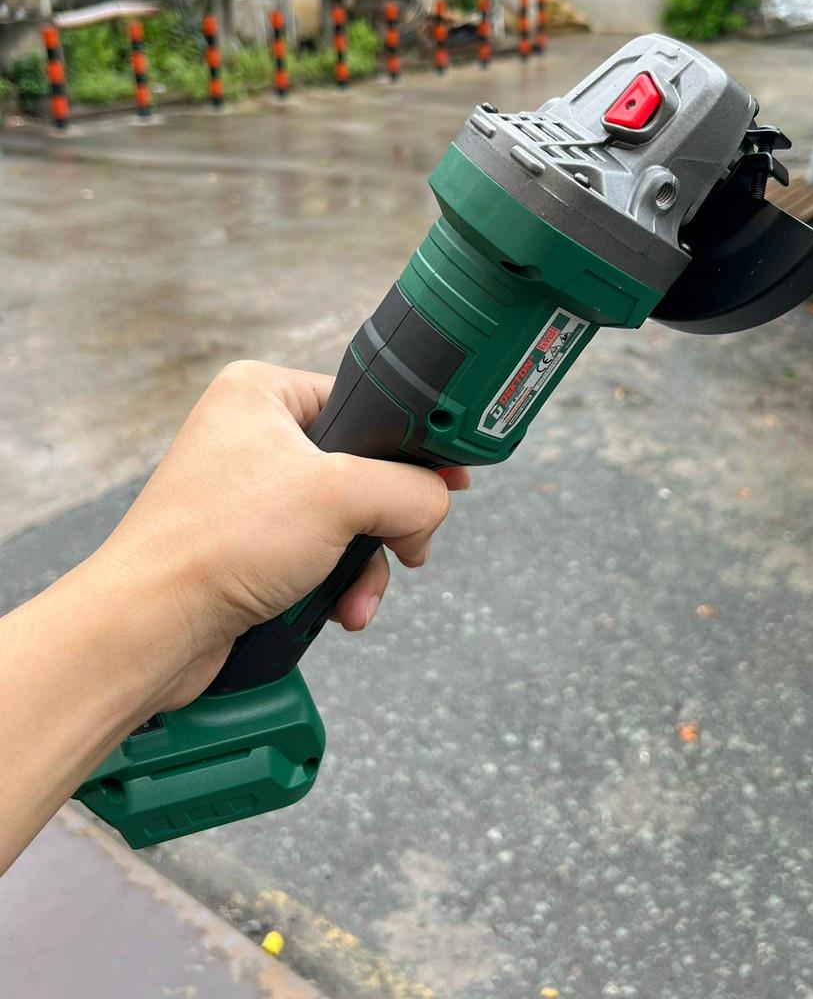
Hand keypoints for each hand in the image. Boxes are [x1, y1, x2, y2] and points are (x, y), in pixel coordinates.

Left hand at [91, 360, 468, 708]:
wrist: (152, 629)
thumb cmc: (217, 544)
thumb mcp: (339, 496)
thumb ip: (409, 488)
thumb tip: (436, 502)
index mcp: (264, 394)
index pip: (366, 404)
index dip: (411, 447)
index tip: (449, 479)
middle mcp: (255, 436)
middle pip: (366, 468)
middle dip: (389, 522)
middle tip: (407, 546)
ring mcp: (253, 493)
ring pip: (351, 519)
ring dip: (367, 563)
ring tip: (356, 596)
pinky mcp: (252, 544)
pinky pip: (324, 553)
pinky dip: (340, 584)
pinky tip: (339, 610)